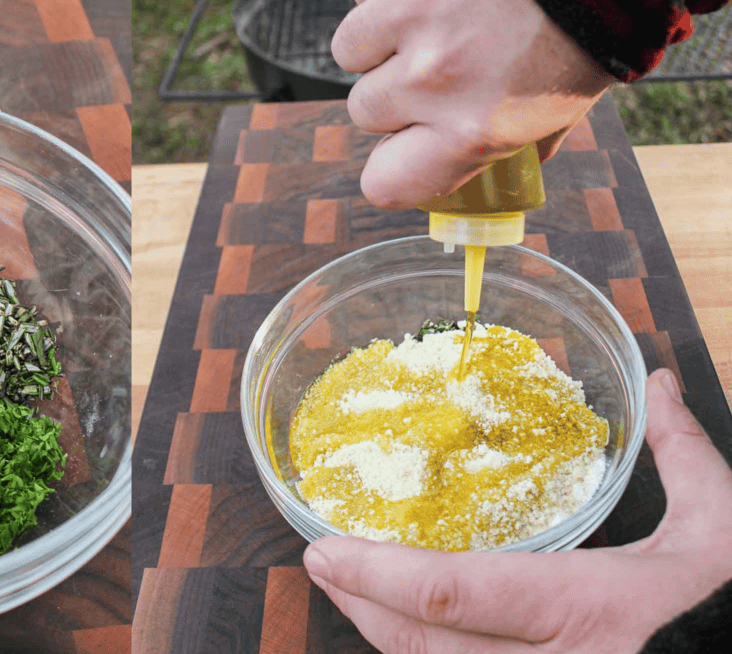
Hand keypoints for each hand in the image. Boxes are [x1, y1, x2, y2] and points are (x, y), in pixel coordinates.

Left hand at [303, 369, 731, 652]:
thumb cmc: (729, 608)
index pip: (452, 594)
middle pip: (425, 645)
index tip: (326, 550)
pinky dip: (425, 653)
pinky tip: (405, 624)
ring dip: (383, 633)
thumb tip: (657, 383)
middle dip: (362, 606)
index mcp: (588, 612)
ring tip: (349, 587)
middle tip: (318, 562)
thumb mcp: (720, 532)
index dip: (377, 576)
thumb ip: (685, 457)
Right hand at [330, 0, 612, 208]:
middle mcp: (430, 78)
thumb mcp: (570, 100)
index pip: (385, 183)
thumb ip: (526, 137)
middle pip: (365, 111)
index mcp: (473, 127)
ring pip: (350, 50)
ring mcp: (404, 13)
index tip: (402, 149)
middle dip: (393, 92)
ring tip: (428, 15)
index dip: (390, 168)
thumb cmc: (595, 18)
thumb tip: (511, 164)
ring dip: (380, 38)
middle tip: (436, 64)